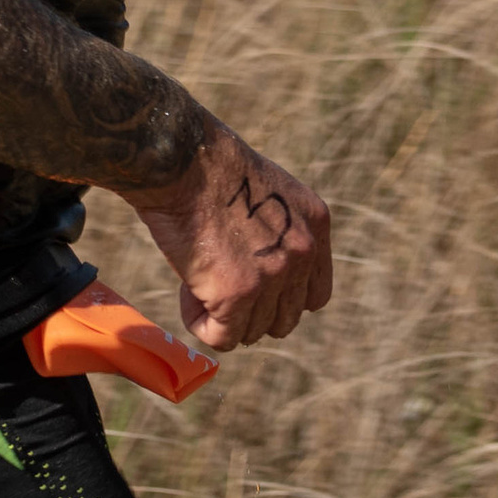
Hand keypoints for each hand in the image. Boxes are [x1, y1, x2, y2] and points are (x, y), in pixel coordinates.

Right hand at [120, 119, 332, 353]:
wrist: (182, 159)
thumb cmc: (207, 166)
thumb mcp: (266, 190)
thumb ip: (277, 231)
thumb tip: (261, 271)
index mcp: (315, 224)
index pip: (314, 296)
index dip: (278, 299)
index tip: (248, 286)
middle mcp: (303, 252)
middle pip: (283, 320)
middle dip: (248, 311)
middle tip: (214, 282)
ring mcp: (274, 276)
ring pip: (252, 332)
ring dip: (221, 316)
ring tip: (194, 282)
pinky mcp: (238, 294)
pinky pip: (222, 337)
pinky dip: (201, 325)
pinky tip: (186, 292)